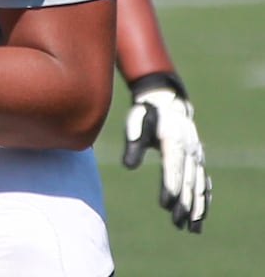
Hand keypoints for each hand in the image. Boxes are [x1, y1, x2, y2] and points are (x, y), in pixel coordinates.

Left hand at [122, 72, 210, 231]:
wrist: (167, 104)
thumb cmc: (147, 115)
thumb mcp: (136, 122)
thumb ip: (133, 142)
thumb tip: (128, 166)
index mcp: (173, 139)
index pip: (173, 166)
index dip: (170, 185)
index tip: (167, 204)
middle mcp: (189, 150)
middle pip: (188, 180)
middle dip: (184, 203)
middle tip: (177, 222)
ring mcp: (196, 156)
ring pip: (199, 185)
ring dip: (196, 207)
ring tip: (192, 228)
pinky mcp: (198, 161)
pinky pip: (203, 183)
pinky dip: (203, 200)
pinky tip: (200, 216)